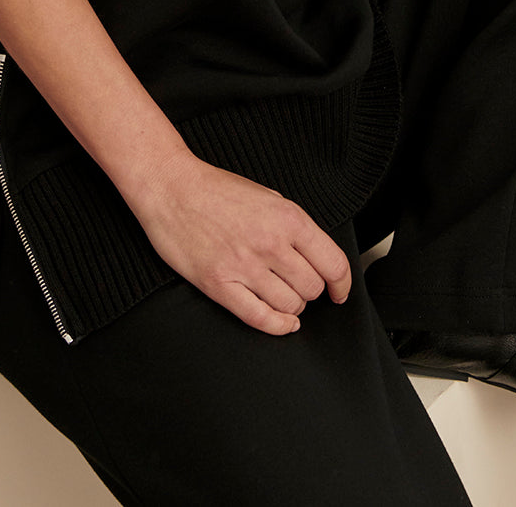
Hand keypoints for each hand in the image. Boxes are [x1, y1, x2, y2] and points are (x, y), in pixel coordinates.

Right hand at [131, 152, 351, 335]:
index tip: (339, 291)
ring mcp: (244, 266)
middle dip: (311, 291)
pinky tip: (283, 322)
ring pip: (289, 305)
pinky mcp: (219, 284)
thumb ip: (295, 227)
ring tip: (284, 295)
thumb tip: (317, 257)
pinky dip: (277, 326)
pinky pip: (259, 318)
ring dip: (292, 306)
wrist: (173, 188)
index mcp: (288, 218)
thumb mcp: (270, 197)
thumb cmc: (218, 190)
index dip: (342, 283)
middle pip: (312, 288)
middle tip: (301, 285)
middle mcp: (270, 243)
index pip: (333, 263)